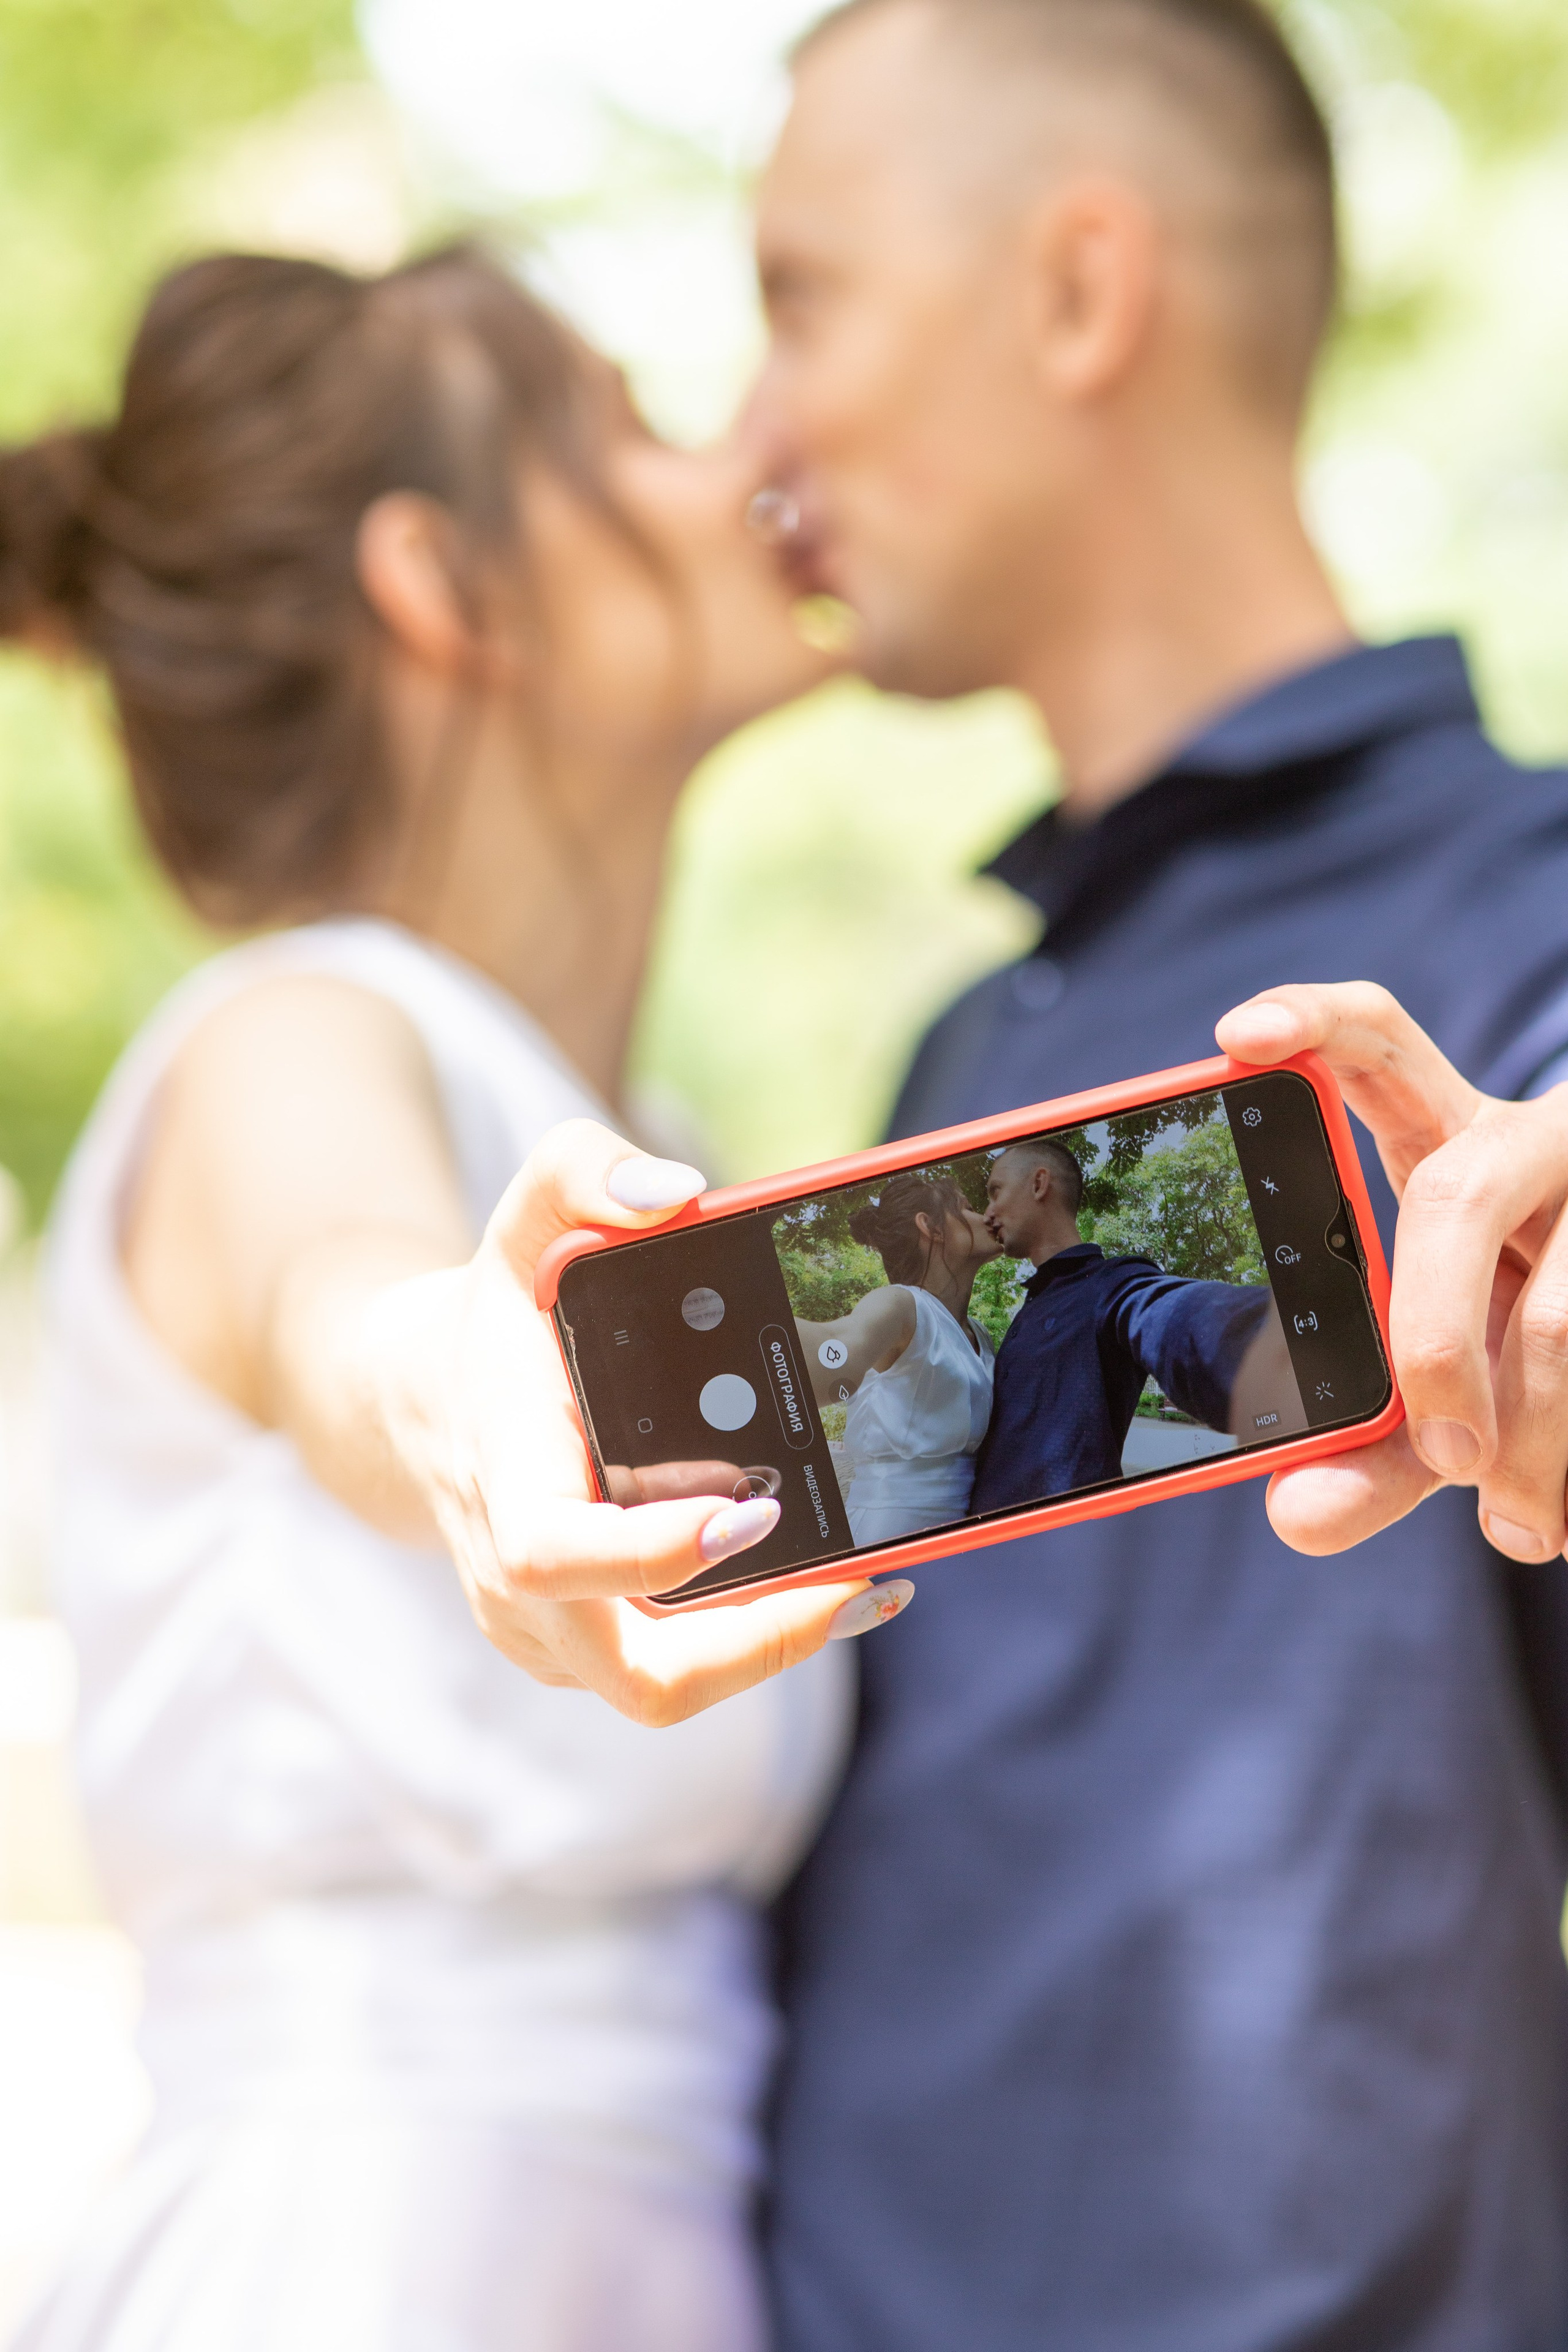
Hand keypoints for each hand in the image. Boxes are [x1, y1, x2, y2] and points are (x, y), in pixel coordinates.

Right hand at [368, 1120, 880, 1723]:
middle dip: (759, 1644)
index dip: (649, 1554)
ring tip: (874, 1582)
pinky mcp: (577, 1649)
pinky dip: (749, 1644)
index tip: (747, 1515)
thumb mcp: (524, 1215)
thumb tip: (676, 1190)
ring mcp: (544, 1630)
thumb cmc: (494, 1310)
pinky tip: (822, 1585)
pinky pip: (668, 1674)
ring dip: (774, 1649)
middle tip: (863, 1578)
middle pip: (637, 1674)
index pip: (553, 1553)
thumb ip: (582, 1172)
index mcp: (505, 1476)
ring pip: (663, 1690)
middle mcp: (514, 1580)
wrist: (419, 1404)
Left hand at [1215, 984, 1567, 1564]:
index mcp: (1452, 1143)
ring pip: (1564, 1309)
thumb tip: (1295, 1515)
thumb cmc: (1519, 1344)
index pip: (1379, 1042)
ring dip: (1540, 1435)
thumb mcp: (1446, 1383)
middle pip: (1454, 1196)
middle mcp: (1533, 1141)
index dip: (1313, 1020)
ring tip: (1521, 1525)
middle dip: (1435, 1339)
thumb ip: (1371, 1450)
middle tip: (1442, 1453)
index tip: (1239, 1036)